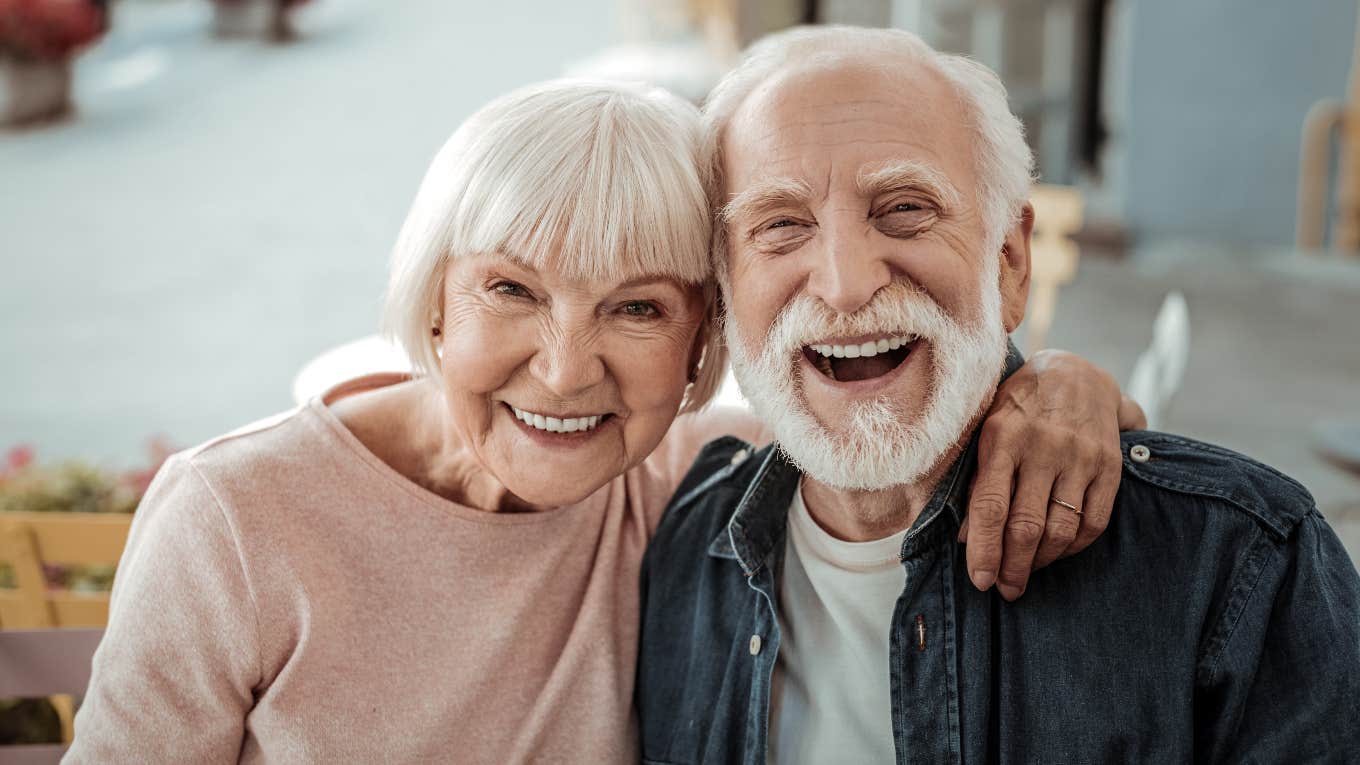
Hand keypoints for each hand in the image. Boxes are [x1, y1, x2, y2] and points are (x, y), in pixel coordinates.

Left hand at [959, 349, 1134, 599]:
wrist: (1076, 372)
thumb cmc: (1018, 408)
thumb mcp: (987, 431)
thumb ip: (977, 481)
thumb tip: (965, 538)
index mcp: (1002, 438)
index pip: (989, 506)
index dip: (984, 550)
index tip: (981, 581)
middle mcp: (1043, 447)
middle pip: (1026, 526)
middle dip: (1013, 567)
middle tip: (1005, 589)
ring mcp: (1080, 457)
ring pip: (1061, 529)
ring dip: (1041, 562)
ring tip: (1026, 573)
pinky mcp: (1109, 467)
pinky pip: (1093, 522)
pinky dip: (1073, 548)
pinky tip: (1057, 553)